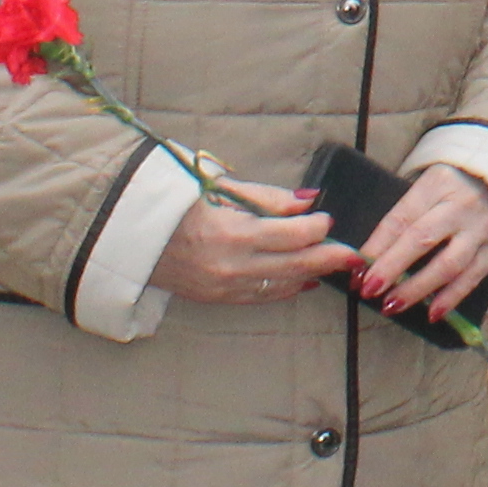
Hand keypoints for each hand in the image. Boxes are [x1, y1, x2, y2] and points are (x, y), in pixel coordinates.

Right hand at [148, 176, 355, 307]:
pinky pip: (262, 295)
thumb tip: (308, 202)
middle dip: (329, 258)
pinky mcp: (218, 298)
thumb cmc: (176, 203)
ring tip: (336, 265)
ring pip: (282, 285)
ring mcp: (224, 287)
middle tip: (355, 255)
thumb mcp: (220, 188)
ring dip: (312, 275)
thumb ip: (268, 198)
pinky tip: (305, 280)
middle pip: (294, 265)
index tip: (327, 218)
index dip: (316, 228)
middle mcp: (230, 265)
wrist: (132, 236)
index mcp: (232, 233)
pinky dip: (287, 287)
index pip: (291, 235)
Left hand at [348, 160, 487, 326]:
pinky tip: (433, 313)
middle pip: (421, 239)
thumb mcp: (429, 187)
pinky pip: (473, 277)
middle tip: (369, 290)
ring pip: (448, 264)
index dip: (377, 247)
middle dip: (392, 267)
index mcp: (437, 184)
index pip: (401, 218)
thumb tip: (370, 257)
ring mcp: (481, 227)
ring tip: (393, 305)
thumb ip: (405, 216)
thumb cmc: (456, 186)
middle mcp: (460, 205)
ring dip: (418, 288)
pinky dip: (452, 297)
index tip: (358, 272)